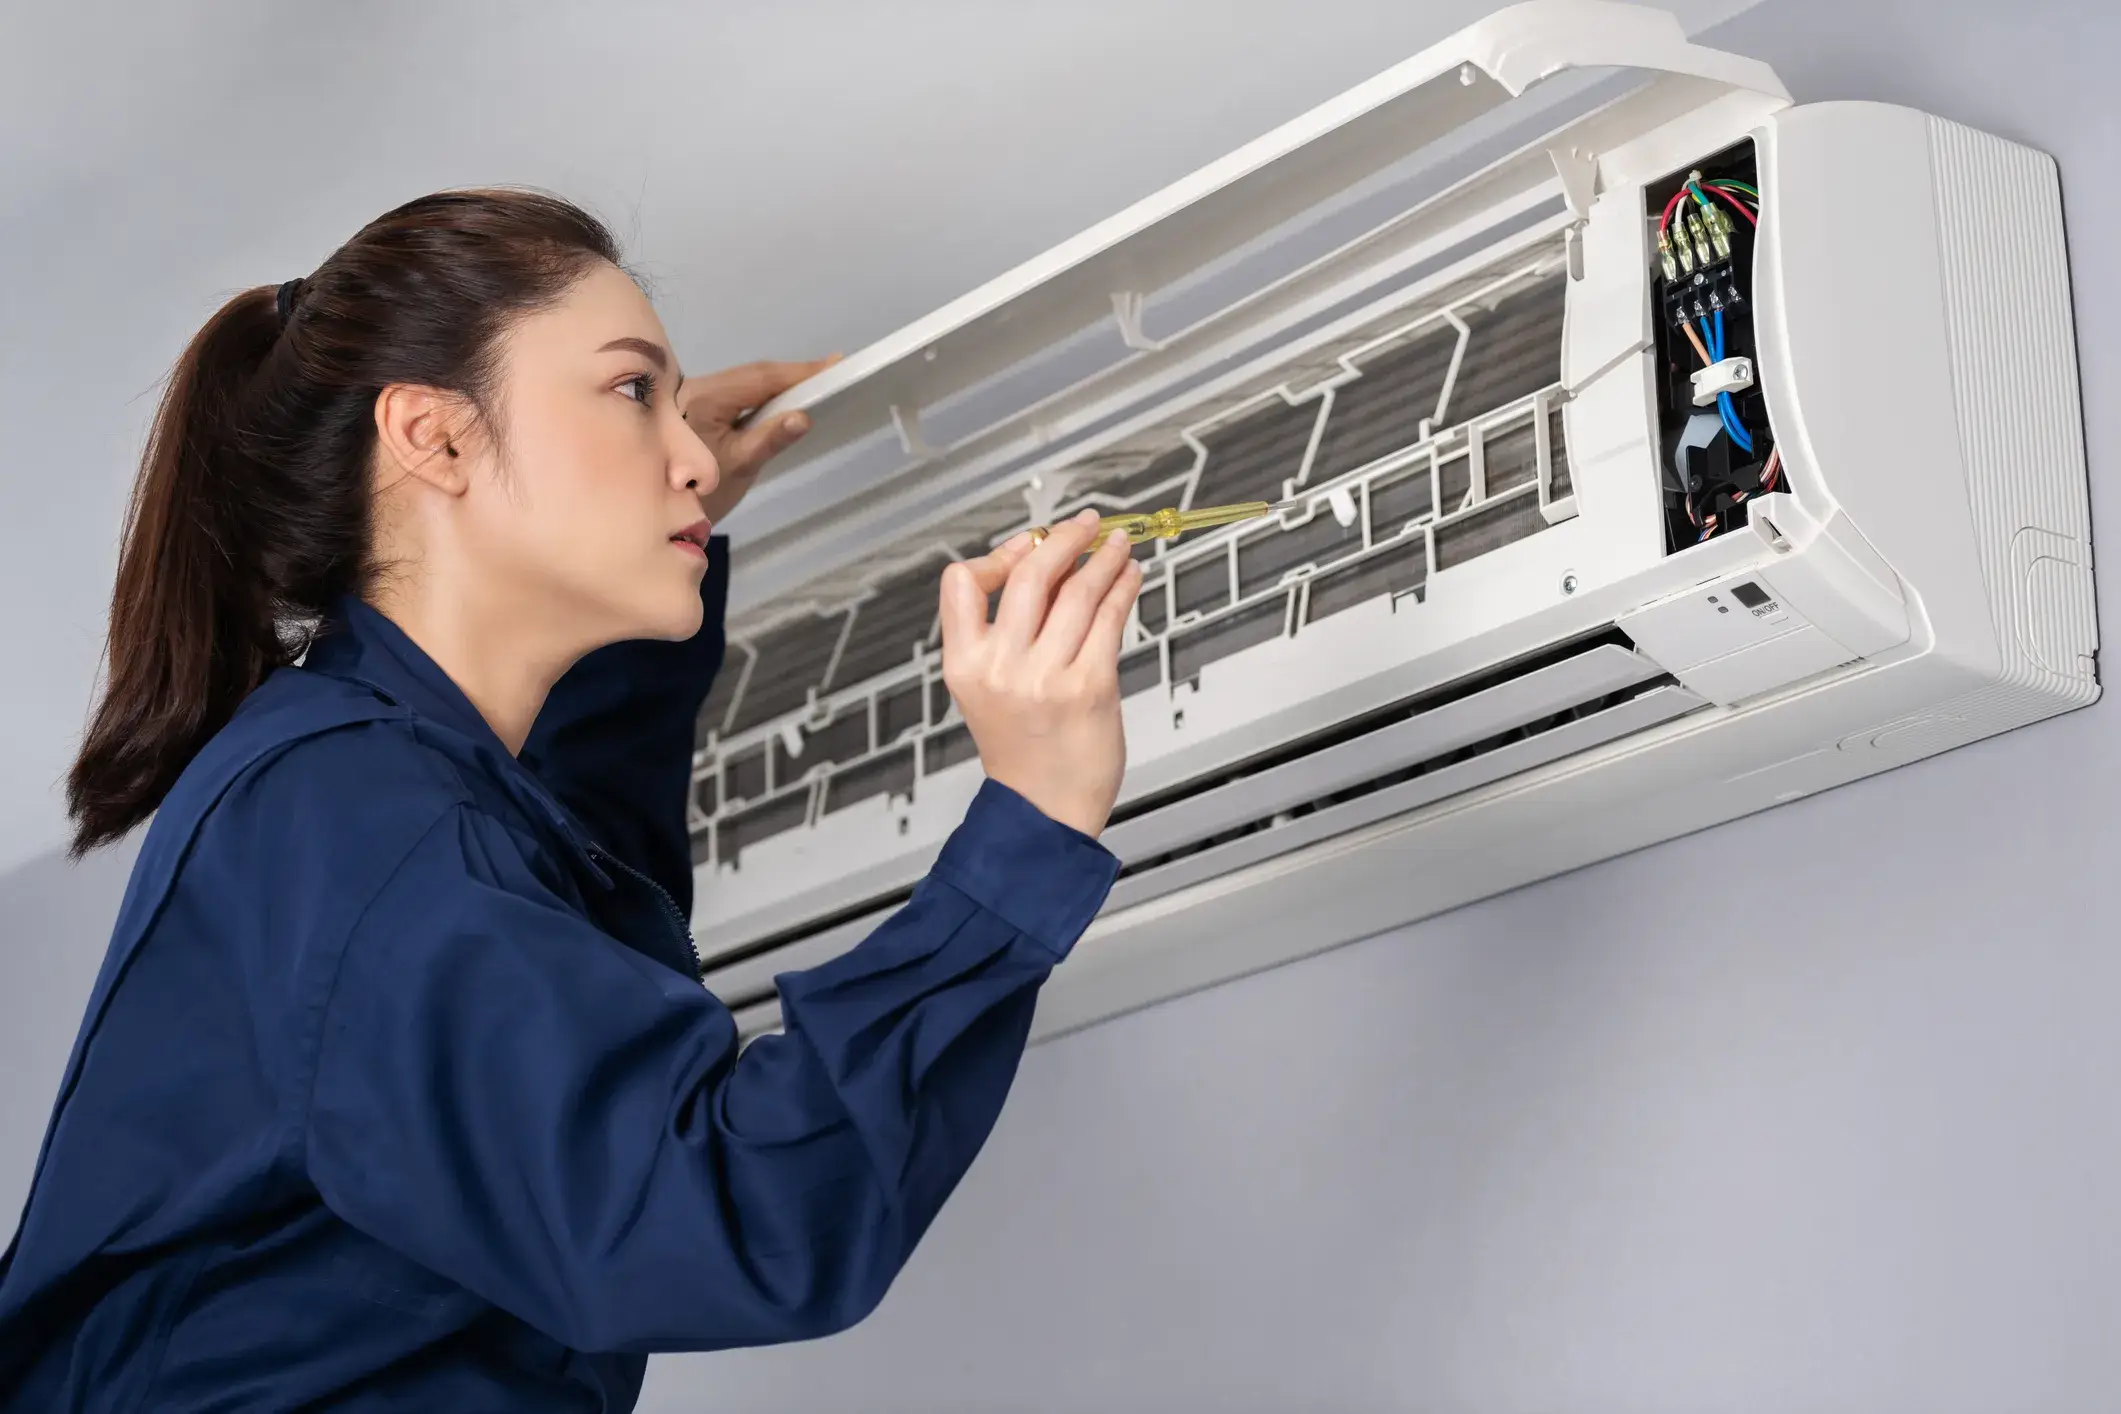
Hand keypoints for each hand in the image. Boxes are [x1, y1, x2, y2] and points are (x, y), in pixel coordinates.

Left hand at [680, 357, 839, 525]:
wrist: (659, 510)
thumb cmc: (699, 492)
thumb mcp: (739, 467)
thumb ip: (770, 439)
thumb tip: (803, 417)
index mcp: (706, 398)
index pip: (759, 377)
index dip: (797, 372)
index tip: (832, 365)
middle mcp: (698, 387)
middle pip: (753, 374)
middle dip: (792, 375)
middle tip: (832, 371)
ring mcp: (696, 395)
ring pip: (746, 382)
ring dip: (779, 383)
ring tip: (815, 382)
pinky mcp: (699, 406)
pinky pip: (738, 392)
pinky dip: (763, 394)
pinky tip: (783, 398)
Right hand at [937, 510, 1142, 836]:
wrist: (1045, 809)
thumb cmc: (1022, 749)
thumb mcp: (988, 688)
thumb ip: (1007, 631)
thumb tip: (1052, 564)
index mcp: (965, 664)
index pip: (962, 582)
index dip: (998, 555)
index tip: (1030, 545)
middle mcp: (1002, 667)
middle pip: (1032, 575)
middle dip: (1065, 539)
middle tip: (1085, 524)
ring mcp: (1047, 676)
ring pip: (1078, 591)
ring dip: (1104, 557)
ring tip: (1118, 545)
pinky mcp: (1091, 686)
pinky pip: (1110, 619)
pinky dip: (1123, 588)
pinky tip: (1129, 577)